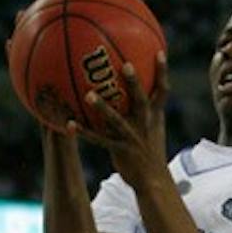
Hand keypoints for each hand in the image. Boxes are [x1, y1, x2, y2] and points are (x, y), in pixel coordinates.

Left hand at [63, 55, 168, 188]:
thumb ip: (144, 108)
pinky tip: (69, 123)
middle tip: (125, 64)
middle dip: (134, 83)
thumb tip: (133, 87)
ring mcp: (132, 138)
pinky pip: (99, 140)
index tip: (159, 51)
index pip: (162, 91)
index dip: (162, 72)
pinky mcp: (120, 151)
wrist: (154, 181)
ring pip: (117, 120)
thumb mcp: (153, 128)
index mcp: (154, 117)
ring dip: (103, 108)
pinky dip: (84, 132)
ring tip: (89, 95)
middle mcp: (144, 124)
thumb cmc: (150, 151)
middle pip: (140, 100)